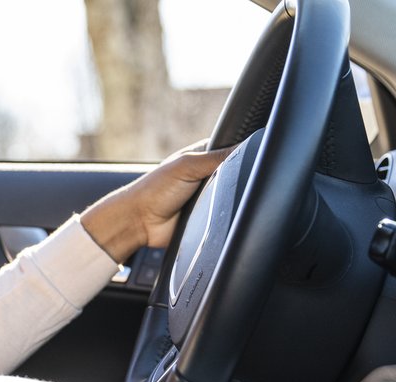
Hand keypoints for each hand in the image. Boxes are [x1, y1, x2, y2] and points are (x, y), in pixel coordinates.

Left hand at [79, 139, 233, 262]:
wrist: (140, 222)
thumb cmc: (154, 190)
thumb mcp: (187, 166)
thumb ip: (216, 157)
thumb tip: (247, 146)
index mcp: (202, 156)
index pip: (233, 149)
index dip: (244, 152)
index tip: (256, 158)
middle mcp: (207, 175)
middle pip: (237, 174)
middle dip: (240, 179)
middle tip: (239, 183)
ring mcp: (209, 196)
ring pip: (234, 195)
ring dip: (233, 198)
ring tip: (229, 199)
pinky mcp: (209, 217)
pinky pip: (227, 215)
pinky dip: (228, 215)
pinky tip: (228, 214)